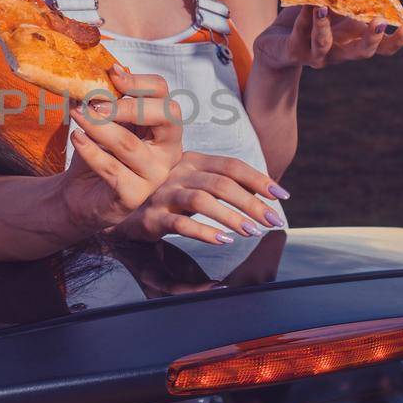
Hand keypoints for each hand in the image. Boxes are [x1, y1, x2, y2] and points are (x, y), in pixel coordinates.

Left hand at [59, 70, 184, 231]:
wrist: (79, 192)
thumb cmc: (97, 150)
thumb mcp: (106, 120)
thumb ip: (110, 98)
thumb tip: (112, 69)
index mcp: (165, 127)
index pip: (165, 95)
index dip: (140, 82)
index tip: (112, 74)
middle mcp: (169, 150)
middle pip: (166, 115)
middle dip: (128, 105)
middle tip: (95, 103)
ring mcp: (155, 175)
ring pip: (130, 144)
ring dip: (98, 126)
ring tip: (76, 114)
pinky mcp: (135, 196)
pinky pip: (112, 170)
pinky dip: (90, 151)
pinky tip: (75, 138)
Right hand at [111, 151, 287, 244]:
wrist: (121, 207)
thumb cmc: (165, 194)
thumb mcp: (194, 182)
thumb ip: (223, 183)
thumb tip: (263, 192)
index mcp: (193, 161)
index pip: (231, 166)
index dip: (259, 179)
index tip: (281, 195)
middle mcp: (179, 173)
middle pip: (221, 183)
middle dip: (252, 203)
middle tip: (273, 220)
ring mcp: (165, 193)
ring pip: (202, 201)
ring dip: (232, 217)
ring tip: (253, 232)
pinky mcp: (152, 216)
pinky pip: (181, 224)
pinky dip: (205, 232)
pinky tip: (223, 241)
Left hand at [255, 0, 402, 69]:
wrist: (276, 43)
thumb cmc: (307, 21)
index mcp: (353, 39)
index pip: (382, 46)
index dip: (396, 40)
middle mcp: (339, 51)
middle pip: (361, 52)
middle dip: (371, 39)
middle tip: (378, 22)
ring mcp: (316, 54)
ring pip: (324, 44)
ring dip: (324, 27)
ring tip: (323, 6)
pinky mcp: (295, 52)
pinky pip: (300, 32)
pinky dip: (303, 16)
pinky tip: (306, 2)